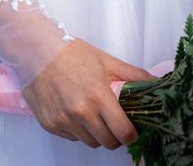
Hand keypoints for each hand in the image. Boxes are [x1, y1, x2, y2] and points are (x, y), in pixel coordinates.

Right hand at [24, 39, 152, 149]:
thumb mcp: (106, 61)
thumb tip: (155, 82)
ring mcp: (63, 120)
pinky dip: (77, 130)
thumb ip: (133, 75)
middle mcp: (80, 112)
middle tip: (114, 123)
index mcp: (98, 96)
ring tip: (94, 114)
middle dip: (115, 136)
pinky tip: (76, 112)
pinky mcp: (49, 125)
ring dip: (96, 133)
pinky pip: (71, 137)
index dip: (131, 135)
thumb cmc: (71, 53)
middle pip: (107, 142)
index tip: (132, 130)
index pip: (122, 132)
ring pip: (89, 142)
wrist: (37, 50)